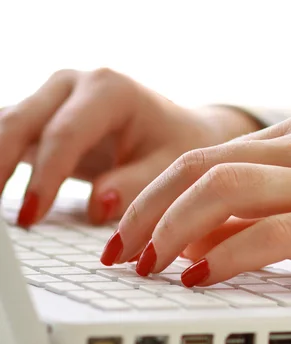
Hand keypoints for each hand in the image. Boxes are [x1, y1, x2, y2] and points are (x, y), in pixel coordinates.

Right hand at [0, 68, 257, 226]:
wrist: (179, 130)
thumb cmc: (177, 146)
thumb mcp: (170, 167)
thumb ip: (135, 186)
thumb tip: (96, 207)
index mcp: (108, 90)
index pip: (65, 133)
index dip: (45, 177)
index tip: (32, 216)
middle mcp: (73, 85)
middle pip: (21, 121)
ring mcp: (53, 97)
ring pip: (7, 124)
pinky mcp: (44, 116)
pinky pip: (12, 135)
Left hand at [109, 115, 290, 291]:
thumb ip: (272, 216)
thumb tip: (211, 242)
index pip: (206, 157)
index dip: (156, 194)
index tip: (130, 231)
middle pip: (199, 168)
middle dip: (147, 210)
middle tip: (120, 251)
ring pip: (224, 191)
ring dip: (172, 229)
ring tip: (148, 265)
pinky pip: (271, 233)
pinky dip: (227, 256)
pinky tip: (201, 277)